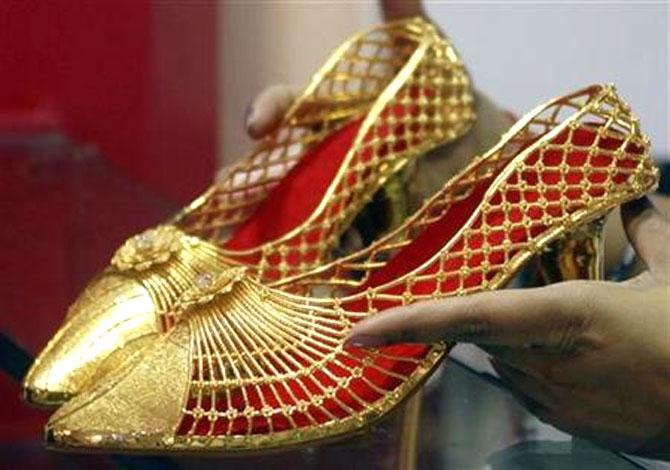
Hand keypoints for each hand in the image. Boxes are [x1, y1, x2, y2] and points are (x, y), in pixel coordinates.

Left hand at [346, 195, 669, 457]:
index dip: (410, 322)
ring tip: (563, 323)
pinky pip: (522, 382)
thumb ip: (650, 229)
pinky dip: (530, 360)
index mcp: (570, 318)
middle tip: (465, 294)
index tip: (358, 332)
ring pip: (500, 358)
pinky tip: (573, 352)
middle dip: (464, 314)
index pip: (472, 317)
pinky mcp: (561, 421)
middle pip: (477, 333)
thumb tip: (638, 196)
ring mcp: (553, 400)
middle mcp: (548, 364)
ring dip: (510, 335)